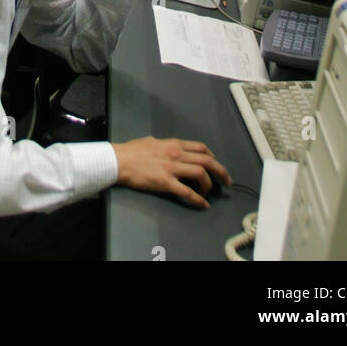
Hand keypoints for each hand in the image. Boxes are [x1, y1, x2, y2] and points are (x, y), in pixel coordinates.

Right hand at [112, 137, 230, 209]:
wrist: (120, 160)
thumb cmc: (132, 150)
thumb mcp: (151, 141)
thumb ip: (163, 144)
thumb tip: (165, 147)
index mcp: (174, 144)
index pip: (201, 148)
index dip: (213, 157)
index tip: (216, 165)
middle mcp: (176, 153)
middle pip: (207, 160)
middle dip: (220, 171)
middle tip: (227, 180)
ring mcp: (172, 168)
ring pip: (201, 173)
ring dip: (209, 184)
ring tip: (210, 192)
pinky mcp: (165, 182)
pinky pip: (187, 191)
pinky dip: (198, 199)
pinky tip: (203, 204)